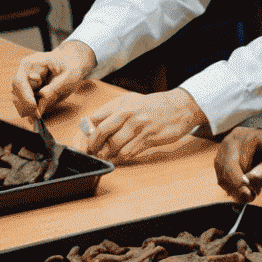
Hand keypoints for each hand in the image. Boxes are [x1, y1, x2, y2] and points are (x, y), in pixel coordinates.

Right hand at [12, 40, 95, 117]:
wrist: (71, 65)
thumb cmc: (70, 66)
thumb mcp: (69, 75)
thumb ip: (55, 86)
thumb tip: (42, 96)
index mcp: (30, 64)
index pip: (20, 81)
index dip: (25, 95)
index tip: (33, 106)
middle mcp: (22, 74)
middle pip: (16, 92)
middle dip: (25, 105)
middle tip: (36, 115)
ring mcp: (23, 84)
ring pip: (17, 100)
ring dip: (26, 109)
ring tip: (37, 115)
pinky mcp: (26, 92)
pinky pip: (23, 104)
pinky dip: (29, 110)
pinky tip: (36, 116)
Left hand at [79, 87, 207, 161]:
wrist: (181, 106)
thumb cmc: (153, 107)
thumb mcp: (130, 103)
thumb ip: (110, 115)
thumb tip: (89, 132)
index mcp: (119, 104)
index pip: (90, 120)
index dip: (82, 136)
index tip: (81, 145)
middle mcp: (127, 113)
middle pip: (99, 133)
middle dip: (93, 147)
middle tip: (93, 153)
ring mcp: (139, 125)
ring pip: (113, 145)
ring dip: (108, 154)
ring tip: (110, 155)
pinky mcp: (149, 137)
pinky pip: (128, 152)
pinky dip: (122, 157)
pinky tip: (123, 155)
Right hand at [214, 125, 261, 201]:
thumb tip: (250, 179)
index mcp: (249, 136)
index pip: (237, 162)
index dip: (242, 181)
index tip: (253, 194)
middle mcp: (234, 141)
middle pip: (225, 169)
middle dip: (237, 187)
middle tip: (250, 198)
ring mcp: (227, 151)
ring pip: (222, 176)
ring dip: (234, 190)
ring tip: (250, 195)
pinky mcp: (226, 162)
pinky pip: (223, 179)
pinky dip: (232, 189)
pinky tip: (246, 190)